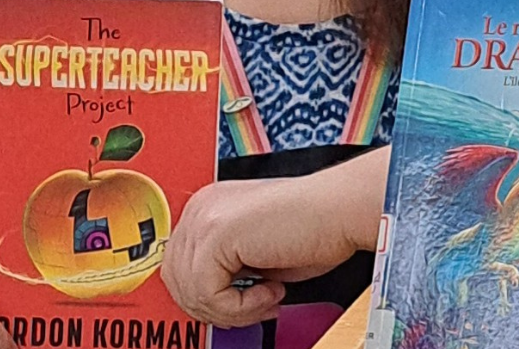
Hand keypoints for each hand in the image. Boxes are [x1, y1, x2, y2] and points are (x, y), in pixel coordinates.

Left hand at [161, 167, 371, 328]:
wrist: (341, 211)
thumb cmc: (314, 231)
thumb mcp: (255, 255)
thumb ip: (226, 270)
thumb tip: (209, 301)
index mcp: (207, 210)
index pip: (179, 266)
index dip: (209, 297)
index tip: (242, 305)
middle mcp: (201, 209)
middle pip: (176, 279)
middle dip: (215, 307)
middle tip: (254, 308)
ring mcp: (206, 217)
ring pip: (190, 290)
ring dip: (232, 310)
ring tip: (267, 298)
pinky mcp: (218, 232)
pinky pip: (208, 293)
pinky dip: (242, 307)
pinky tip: (272, 291)